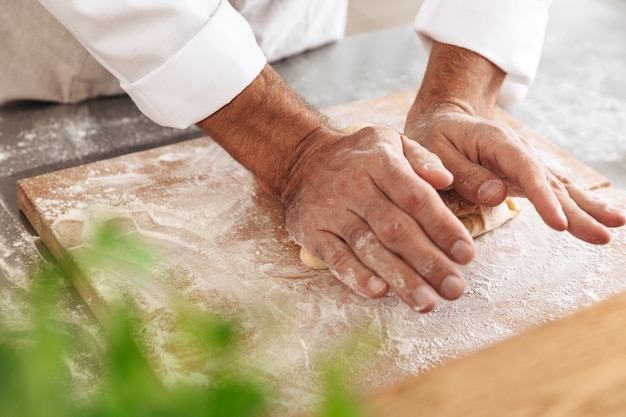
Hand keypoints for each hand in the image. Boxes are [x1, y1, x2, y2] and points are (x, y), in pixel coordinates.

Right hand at [281, 125, 474, 311]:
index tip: (466, 254)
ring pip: (368, 247)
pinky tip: (380, 292)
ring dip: (399, 277)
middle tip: (454, 289)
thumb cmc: (358, 157)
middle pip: (395, 228)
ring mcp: (329, 210)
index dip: (442, 227)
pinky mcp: (310, 231)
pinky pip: (335, 257)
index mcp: (379, 161)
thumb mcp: (391, 141)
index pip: (415, 197)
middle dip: (427, 262)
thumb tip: (446, 179)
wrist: (301, 160)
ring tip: (426, 302)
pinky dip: (356, 276)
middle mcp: (353, 186)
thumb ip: (423, 157)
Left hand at [404, 102, 625, 243]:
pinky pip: (555, 189)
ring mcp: (525, 163)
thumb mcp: (434, 151)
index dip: (544, 198)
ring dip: (587, 207)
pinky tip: (600, 216)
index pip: (526, 172)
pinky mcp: (526, 174)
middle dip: (578, 210)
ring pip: (560, 187)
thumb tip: (498, 194)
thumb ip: (464, 173)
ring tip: (616, 224)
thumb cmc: (434, 136)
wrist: (443, 118)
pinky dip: (578, 203)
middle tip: (602, 234)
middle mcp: (518, 151)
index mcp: (497, 143)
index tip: (559, 223)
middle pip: (551, 183)